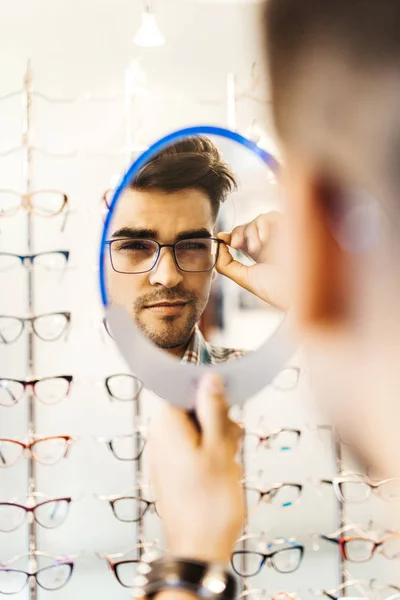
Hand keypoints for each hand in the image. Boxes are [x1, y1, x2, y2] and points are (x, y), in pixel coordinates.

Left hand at [148, 374, 244, 563]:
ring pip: (198, 432)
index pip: (184, 392)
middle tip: (230, 443)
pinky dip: (211, 457)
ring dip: (218, 442)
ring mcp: (166, 457)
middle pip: (193, 411)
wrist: (199, 551)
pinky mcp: (174, 473)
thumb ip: (213, 410)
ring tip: (228, 464)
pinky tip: (222, 474)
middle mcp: (160, 439)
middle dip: (217, 422)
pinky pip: (195, 452)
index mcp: (166, 427)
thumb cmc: (209, 504)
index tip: (227, 408)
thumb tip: (210, 378)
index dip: (208, 397)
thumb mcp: (218, 448)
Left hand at [216, 211, 287, 309]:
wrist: (300, 292)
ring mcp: (281, 235)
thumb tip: (218, 244)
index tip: (220, 237)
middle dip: (238, 233)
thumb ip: (226, 265)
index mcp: (261, 256)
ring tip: (255, 247)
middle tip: (236, 244)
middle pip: (247, 227)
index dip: (230, 236)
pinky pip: (272, 215)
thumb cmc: (276, 290)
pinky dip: (263, 223)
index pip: (242, 239)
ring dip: (250, 231)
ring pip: (257, 220)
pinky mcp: (291, 228)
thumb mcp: (245, 279)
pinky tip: (264, 238)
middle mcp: (271, 244)